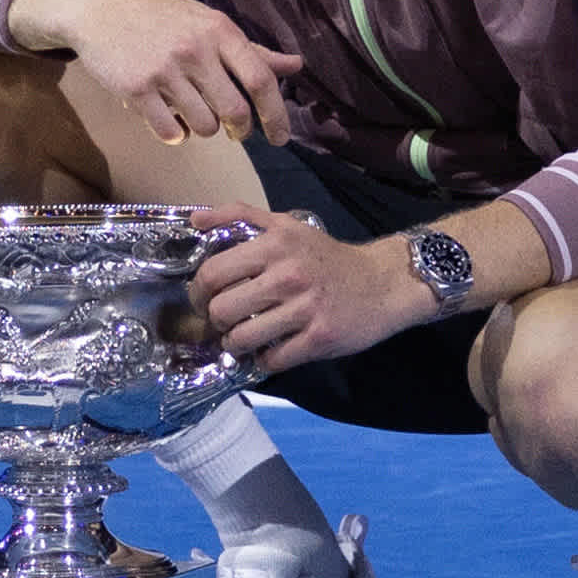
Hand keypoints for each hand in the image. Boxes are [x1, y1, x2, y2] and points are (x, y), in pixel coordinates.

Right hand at [12, 0, 302, 145]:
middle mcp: (195, 50)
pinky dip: (176, 135)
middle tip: (235, 132)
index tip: (280, 138)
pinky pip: (170, 132)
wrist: (100, 7)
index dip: (275, 114)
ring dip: (204, 129)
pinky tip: (169, 120)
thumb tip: (296, 66)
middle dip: (240, 131)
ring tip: (193, 113)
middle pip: (235, 111)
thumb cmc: (162, 17)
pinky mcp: (136, 89)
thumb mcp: (209, 22)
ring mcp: (164, 70)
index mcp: (219, 31)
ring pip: (204, 126)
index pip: (260, 79)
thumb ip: (252, 51)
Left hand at [189, 205, 422, 372]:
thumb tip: (195, 219)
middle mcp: (288, 274)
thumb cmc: (326, 256)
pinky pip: (272, 360)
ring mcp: (305, 309)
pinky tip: (269, 350)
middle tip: (223, 321)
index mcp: (275, 244)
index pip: (213, 273)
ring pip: (242, 339)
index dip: (199, 292)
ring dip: (235, 345)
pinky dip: (264, 360)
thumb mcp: (286, 226)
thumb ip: (240, 216)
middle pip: (221, 310)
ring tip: (242, 338)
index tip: (205, 299)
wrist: (382, 282)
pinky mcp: (319, 338)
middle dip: (215, 321)